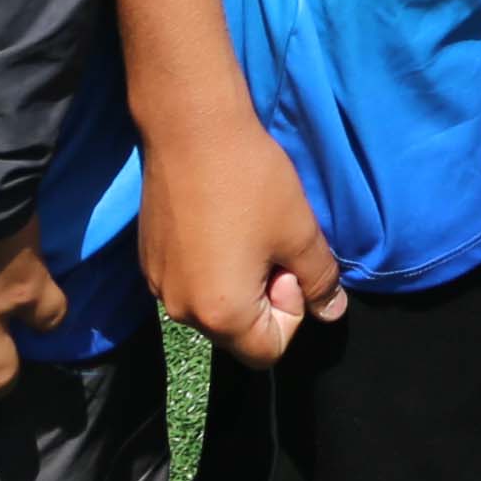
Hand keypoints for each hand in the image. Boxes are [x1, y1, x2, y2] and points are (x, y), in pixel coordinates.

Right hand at [137, 102, 345, 367]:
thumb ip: (320, 281)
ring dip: (239, 277)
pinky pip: (191, 280)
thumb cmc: (252, 183)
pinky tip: (219, 218)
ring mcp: (159, 285)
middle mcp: (181, 311)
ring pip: (214, 303)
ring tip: (246, 227)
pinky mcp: (148, 259)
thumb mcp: (300, 233)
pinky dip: (211, 263)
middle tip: (271, 242)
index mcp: (221, 314)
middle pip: (238, 330)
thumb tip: (332, 313)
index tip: (287, 263)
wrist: (190, 129)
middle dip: (265, 295)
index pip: (267, 350)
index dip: (292, 313)